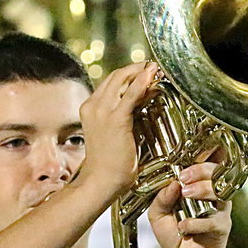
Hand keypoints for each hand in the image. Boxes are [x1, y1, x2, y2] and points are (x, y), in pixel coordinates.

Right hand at [76, 62, 160, 198]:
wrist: (101, 181)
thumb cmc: (110, 164)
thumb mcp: (115, 134)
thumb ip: (125, 117)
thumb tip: (144, 103)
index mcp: (90, 108)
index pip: (111, 83)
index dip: (129, 74)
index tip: (146, 71)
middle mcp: (93, 106)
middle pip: (116, 76)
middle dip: (137, 68)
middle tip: (154, 66)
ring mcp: (102, 111)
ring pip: (122, 80)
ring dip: (141, 71)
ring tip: (157, 67)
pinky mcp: (115, 119)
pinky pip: (131, 94)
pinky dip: (142, 82)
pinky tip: (152, 75)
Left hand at [146, 161, 231, 247]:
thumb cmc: (175, 237)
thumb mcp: (158, 215)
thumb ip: (161, 198)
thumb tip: (172, 183)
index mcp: (198, 189)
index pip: (204, 168)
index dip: (196, 165)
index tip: (180, 171)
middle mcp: (212, 197)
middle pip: (218, 174)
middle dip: (201, 171)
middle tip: (185, 177)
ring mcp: (220, 211)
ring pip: (221, 192)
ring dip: (202, 190)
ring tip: (186, 195)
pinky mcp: (222, 227)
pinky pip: (214, 220)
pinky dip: (197, 222)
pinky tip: (184, 225)